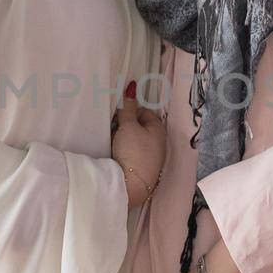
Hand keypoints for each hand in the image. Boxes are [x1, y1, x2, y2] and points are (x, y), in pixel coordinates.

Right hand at [112, 86, 165, 207]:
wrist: (130, 186)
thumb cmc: (133, 151)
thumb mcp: (129, 126)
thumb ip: (129, 107)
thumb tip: (132, 86)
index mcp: (159, 129)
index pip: (144, 112)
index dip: (130, 111)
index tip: (117, 115)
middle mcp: (158, 142)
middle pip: (139, 126)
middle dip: (125, 124)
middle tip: (113, 127)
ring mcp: (151, 157)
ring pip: (134, 140)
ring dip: (123, 138)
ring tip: (113, 140)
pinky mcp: (142, 169)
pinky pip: (132, 153)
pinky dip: (124, 150)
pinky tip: (115, 152)